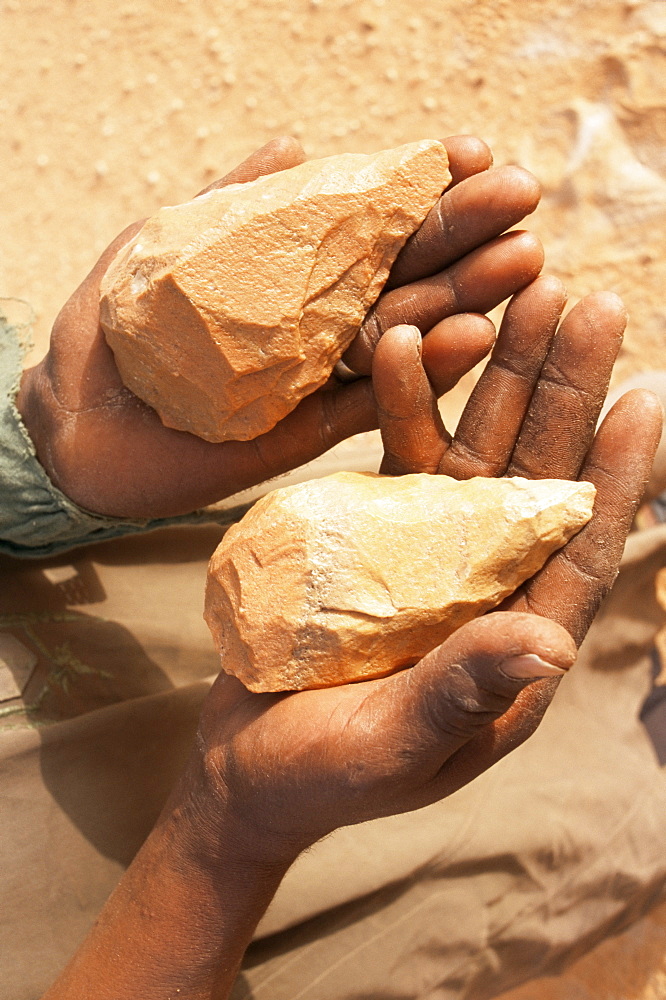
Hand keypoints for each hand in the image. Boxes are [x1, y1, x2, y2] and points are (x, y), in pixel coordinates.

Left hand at [18, 135, 542, 519]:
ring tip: (523, 261)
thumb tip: (294, 142)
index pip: (370, 222)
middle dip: (465, 231)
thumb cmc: (112, 333)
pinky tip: (470, 338)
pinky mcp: (310, 430)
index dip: (421, 187)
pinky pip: (375, 399)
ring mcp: (319, 376)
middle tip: (525, 195)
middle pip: (404, 271)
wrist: (75, 425)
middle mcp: (317, 321)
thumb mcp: (163, 246)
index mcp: (290, 271)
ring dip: (466, 296)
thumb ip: (229, 201)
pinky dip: (423, 373)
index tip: (473, 151)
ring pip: (405, 333)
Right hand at [371, 276, 663, 772]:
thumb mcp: (393, 748)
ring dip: (499, 376)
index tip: (643, 398)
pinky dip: (404, 399)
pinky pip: (400, 455)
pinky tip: (407, 341)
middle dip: (564, 393)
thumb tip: (556, 642)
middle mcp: (484, 586)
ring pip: (477, 451)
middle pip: (536, 477)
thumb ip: (462, 695)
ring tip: (524, 295)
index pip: (579, 551)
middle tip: (593, 304)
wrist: (244, 763)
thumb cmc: (322, 776)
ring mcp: (430, 553)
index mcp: (513, 642)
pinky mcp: (376, 532)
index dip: (615, 479)